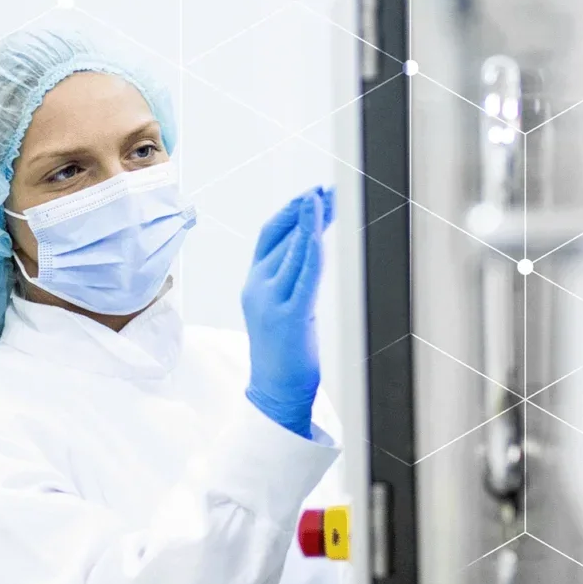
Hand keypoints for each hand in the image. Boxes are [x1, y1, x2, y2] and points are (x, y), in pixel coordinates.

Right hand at [242, 188, 332, 437]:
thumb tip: (312, 246)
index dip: (290, 211)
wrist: (275, 393)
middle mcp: (257, 287)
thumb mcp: (285, 307)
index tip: (313, 194)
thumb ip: (292, 278)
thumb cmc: (285, 352)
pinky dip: (313, 247)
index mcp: (254, 284)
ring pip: (292, 249)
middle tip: (326, 190)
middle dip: (304, 208)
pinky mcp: (289, 316)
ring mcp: (271, 301)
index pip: (269, 235)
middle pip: (281, 235)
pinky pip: (304, 274)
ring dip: (312, 220)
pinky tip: (322, 230)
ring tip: (328, 198)